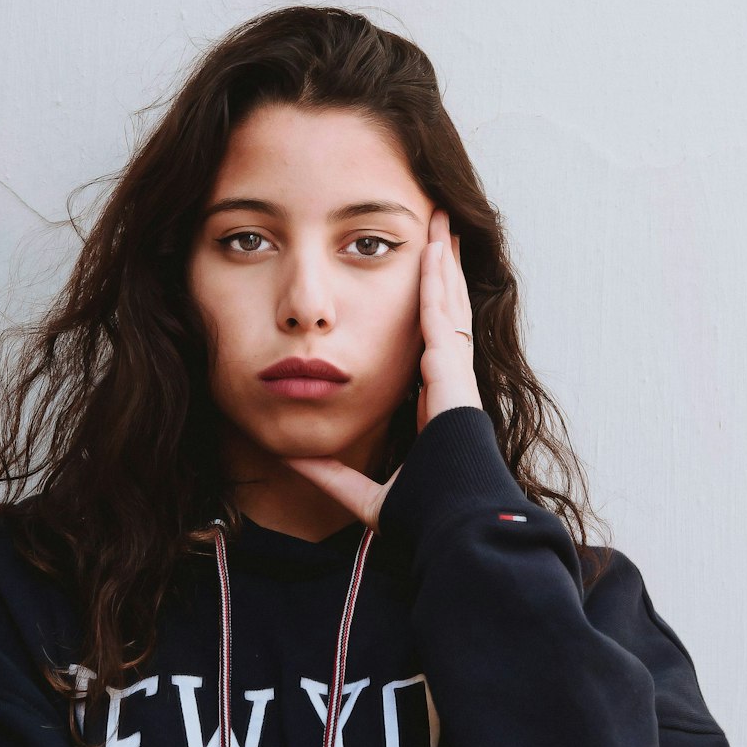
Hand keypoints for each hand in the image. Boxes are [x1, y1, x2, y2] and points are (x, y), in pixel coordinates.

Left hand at [281, 207, 480, 530]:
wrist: (448, 524)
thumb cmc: (420, 515)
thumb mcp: (364, 492)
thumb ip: (330, 474)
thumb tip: (292, 460)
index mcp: (434, 404)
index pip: (429, 344)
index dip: (426, 311)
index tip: (420, 287)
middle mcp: (448, 381)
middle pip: (444, 312)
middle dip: (440, 272)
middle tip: (437, 234)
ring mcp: (454, 371)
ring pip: (448, 301)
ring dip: (442, 260)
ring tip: (440, 222)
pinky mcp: (451, 366)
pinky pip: (441, 311)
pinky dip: (438, 276)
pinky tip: (434, 245)